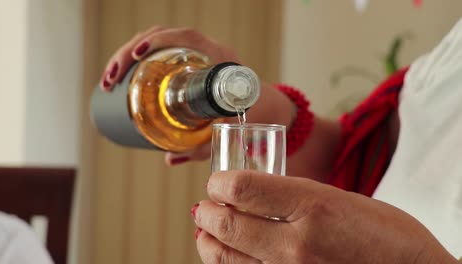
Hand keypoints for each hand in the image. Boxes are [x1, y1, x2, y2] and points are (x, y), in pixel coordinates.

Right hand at [99, 26, 240, 164]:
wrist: (262, 105)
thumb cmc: (249, 116)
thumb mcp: (228, 131)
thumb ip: (203, 146)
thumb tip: (170, 158)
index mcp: (220, 59)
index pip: (188, 38)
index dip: (161, 40)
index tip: (138, 54)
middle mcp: (206, 50)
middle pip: (162, 37)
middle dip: (128, 53)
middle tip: (110, 79)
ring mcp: (195, 52)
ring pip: (156, 42)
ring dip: (126, 56)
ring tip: (109, 81)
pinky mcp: (185, 60)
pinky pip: (158, 50)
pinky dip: (136, 59)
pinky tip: (120, 75)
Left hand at [192, 170, 456, 263]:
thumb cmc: (385, 233)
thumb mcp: (340, 197)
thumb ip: (294, 196)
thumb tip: (253, 194)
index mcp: (311, 204)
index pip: (242, 188)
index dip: (220, 182)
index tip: (218, 182)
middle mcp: (296, 242)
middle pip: (228, 225)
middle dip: (207, 212)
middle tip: (203, 206)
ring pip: (228, 258)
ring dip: (208, 241)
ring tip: (205, 231)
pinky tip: (224, 256)